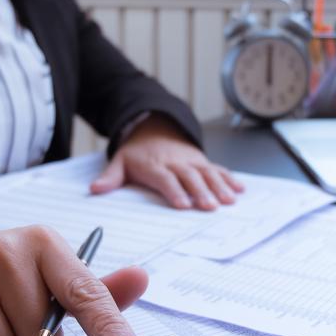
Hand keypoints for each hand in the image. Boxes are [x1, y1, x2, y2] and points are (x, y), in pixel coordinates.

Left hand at [90, 115, 244, 209]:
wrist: (154, 128)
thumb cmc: (138, 153)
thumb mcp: (120, 161)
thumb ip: (111, 177)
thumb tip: (95, 189)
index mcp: (155, 165)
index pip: (165, 179)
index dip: (174, 191)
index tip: (183, 204)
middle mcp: (176, 162)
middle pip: (190, 177)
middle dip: (201, 192)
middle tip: (209, 207)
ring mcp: (192, 161)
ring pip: (207, 173)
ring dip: (219, 187)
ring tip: (228, 201)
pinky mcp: (203, 161)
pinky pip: (218, 169)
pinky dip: (230, 179)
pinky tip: (239, 190)